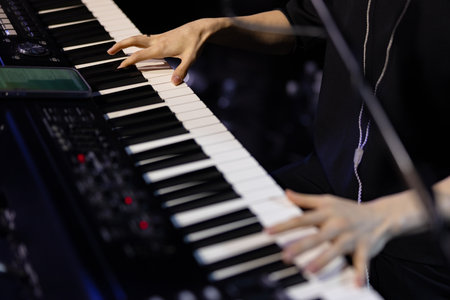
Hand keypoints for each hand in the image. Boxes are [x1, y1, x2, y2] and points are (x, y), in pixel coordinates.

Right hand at [107, 19, 213, 84]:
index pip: (139, 55)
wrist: (200, 29)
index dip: (129, 61)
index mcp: (160, 47)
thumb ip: (181, 71)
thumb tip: (174, 83)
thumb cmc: (195, 42)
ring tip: (118, 48)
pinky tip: (137, 46)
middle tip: (109, 52)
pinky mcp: (163, 36)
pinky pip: (145, 38)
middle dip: (120, 46)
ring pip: (138, 38)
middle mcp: (157, 41)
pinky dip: (136, 41)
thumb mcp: (190, 59)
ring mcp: (159, 38)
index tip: (120, 66)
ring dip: (126, 42)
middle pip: (133, 41)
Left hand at [266, 189, 425, 285]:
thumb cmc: (349, 209)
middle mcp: (336, 224)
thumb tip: (286, 193)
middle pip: (316, 236)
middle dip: (300, 246)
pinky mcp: (365, 248)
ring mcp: (350, 237)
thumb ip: (305, 199)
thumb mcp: (327, 200)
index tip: (268, 232)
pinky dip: (360, 273)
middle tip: (285, 256)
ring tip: (309, 271)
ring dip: (323, 260)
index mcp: (325, 213)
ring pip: (335, 250)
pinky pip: (362, 262)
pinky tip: (357, 285)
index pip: (301, 219)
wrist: (381, 215)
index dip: (284, 225)